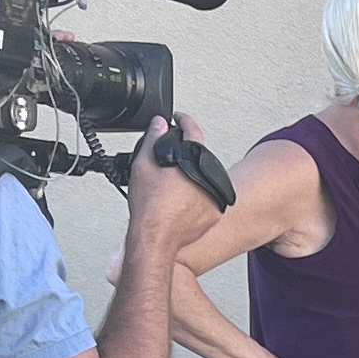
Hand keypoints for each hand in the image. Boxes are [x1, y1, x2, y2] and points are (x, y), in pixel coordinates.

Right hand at [122, 121, 226, 249]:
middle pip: (199, 157)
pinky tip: (179, 203)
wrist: (155, 239)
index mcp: (194, 162)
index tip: (179, 119)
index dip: (184, 120)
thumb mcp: (143, 166)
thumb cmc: (149, 208)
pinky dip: (196, 197)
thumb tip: (159, 123)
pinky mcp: (215, 214)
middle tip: (167, 166)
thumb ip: (153, 138)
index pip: (193, 130)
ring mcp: (215, 196)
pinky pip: (207, 198)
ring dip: (191, 178)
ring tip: (170, 189)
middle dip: (184, 156)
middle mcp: (210, 178)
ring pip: (204, 178)